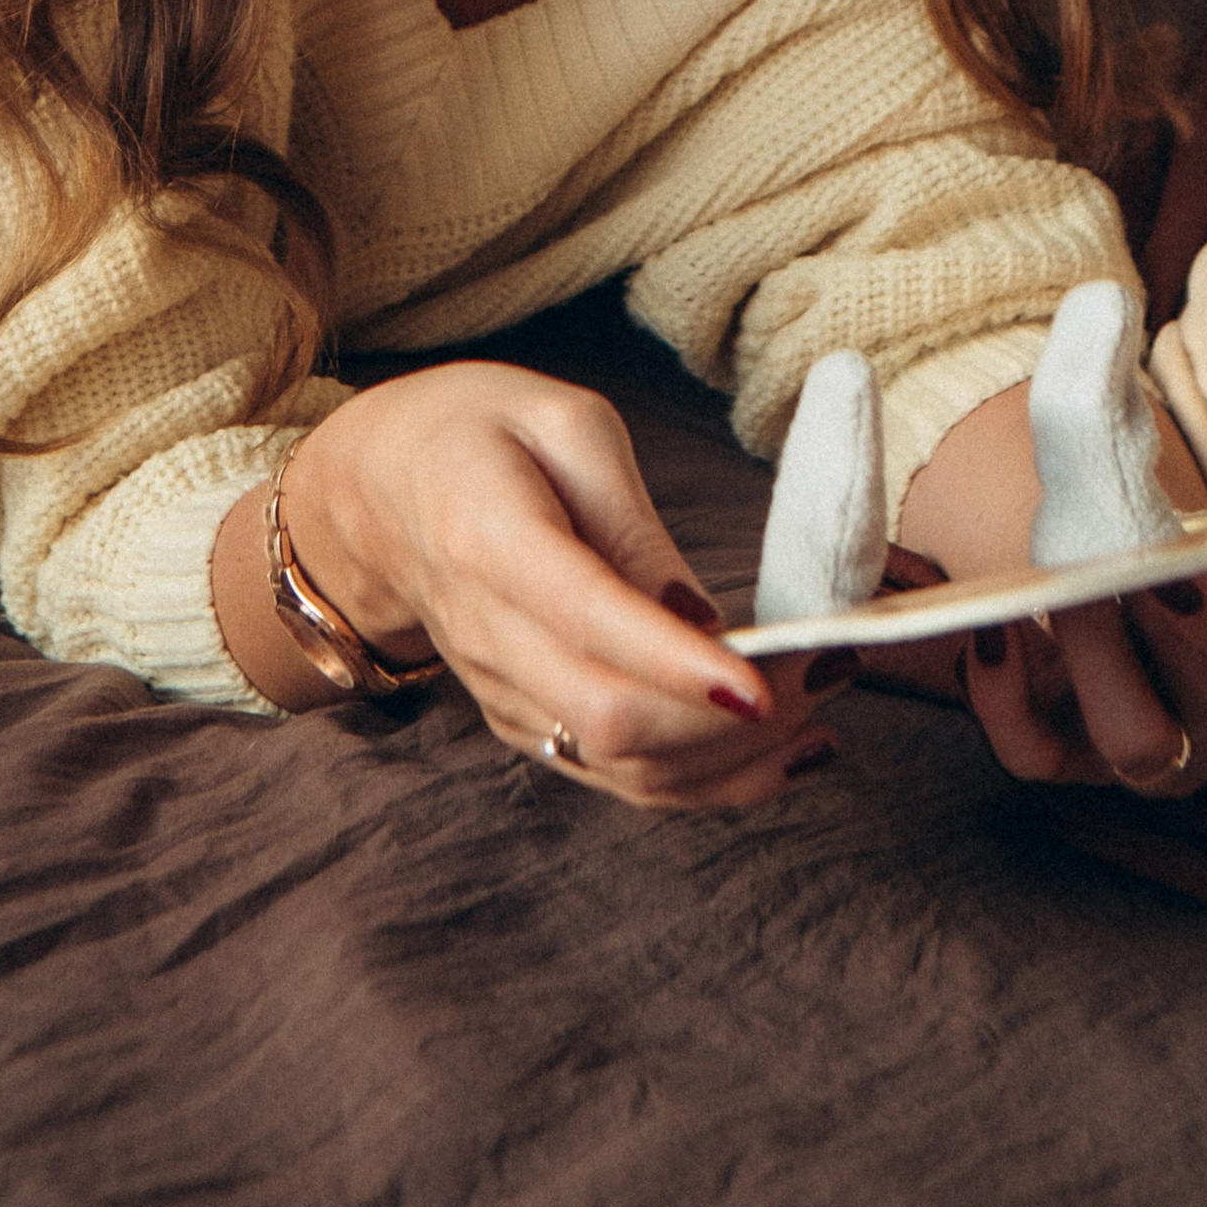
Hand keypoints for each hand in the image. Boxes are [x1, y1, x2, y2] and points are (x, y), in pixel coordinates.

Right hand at [220, 363, 836, 811]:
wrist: (376, 491)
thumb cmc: (479, 432)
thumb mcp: (563, 423)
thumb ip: (630, 518)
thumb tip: (697, 618)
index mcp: (488, 539)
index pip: (588, 621)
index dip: (678, 663)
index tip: (767, 679)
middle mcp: (486, 635)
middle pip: (609, 717)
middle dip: (733, 718)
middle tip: (830, 667)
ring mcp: (501, 692)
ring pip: (621, 765)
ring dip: (735, 758)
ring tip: (825, 707)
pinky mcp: (523, 722)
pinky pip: (618, 776)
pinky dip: (708, 783)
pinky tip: (785, 756)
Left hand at [946, 541, 1206, 793]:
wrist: (1190, 567)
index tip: (1183, 564)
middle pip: (1205, 711)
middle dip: (1152, 624)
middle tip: (1112, 554)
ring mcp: (1163, 761)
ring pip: (1130, 743)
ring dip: (1094, 657)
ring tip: (1066, 583)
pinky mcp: (1079, 759)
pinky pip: (1033, 754)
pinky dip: (1003, 698)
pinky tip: (996, 628)